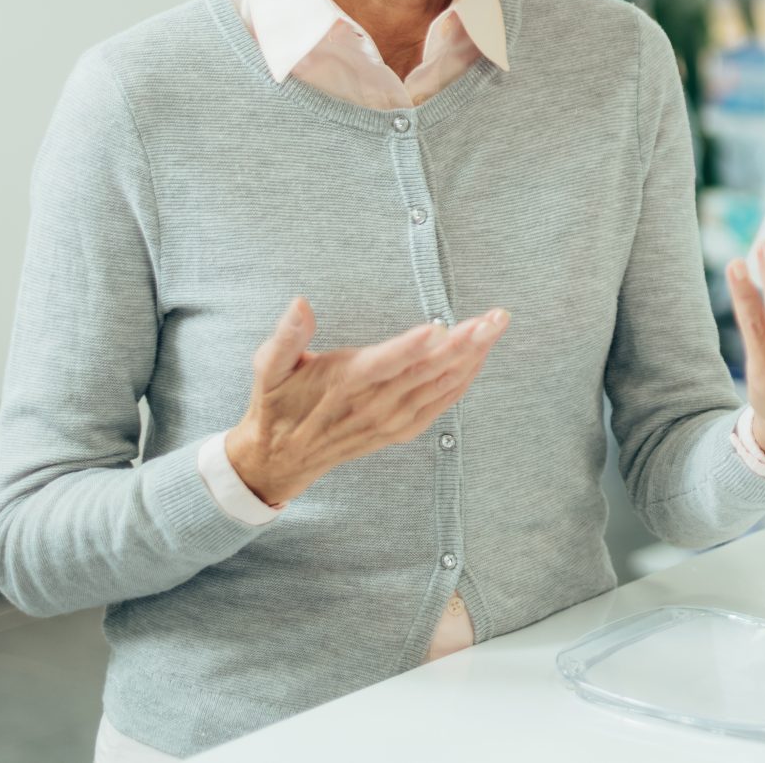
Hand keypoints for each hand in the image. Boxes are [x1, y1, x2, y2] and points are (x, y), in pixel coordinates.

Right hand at [226, 296, 510, 506]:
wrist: (280, 459)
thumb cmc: (277, 404)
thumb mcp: (268, 368)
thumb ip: (286, 336)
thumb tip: (299, 303)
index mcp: (344, 382)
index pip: (384, 363)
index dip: (411, 347)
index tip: (439, 327)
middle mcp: (373, 403)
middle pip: (426, 370)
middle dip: (464, 342)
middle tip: (494, 318)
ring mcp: (391, 419)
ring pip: (440, 386)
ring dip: (472, 357)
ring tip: (496, 328)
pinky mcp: (401, 429)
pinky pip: (440, 404)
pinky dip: (464, 382)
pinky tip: (481, 359)